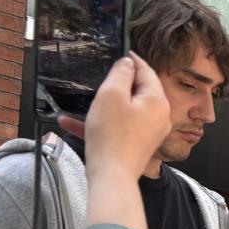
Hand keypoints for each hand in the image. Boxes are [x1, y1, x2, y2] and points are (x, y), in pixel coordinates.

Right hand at [60, 54, 169, 178]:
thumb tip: (128, 63)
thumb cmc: (112, 135)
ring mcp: (149, 132)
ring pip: (123, 111)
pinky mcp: (137, 145)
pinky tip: (69, 123)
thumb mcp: (111, 94)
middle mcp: (159, 116)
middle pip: (137, 91)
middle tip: (98, 77)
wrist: (112, 176)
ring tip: (79, 102)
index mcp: (157, 100)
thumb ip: (121, 74)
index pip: (147, 71)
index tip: (120, 52)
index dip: (132, 60)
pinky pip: (116, 128)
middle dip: (115, 85)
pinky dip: (97, 124)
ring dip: (99, 107)